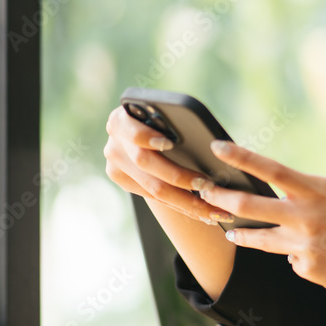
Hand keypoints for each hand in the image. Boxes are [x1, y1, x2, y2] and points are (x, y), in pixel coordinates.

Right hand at [103, 106, 233, 225]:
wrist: (138, 127)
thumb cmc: (160, 117)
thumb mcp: (160, 114)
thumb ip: (170, 122)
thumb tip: (207, 139)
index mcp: (121, 120)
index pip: (132, 131)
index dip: (149, 137)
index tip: (171, 143)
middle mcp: (115, 144)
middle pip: (146, 164)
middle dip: (180, 177)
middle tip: (209, 186)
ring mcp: (116, 166)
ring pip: (152, 189)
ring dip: (186, 201)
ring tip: (211, 209)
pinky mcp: (123, 182)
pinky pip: (154, 198)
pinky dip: (180, 205)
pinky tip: (202, 212)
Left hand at [198, 140, 325, 298]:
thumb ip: (320, 187)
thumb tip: (296, 194)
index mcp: (317, 190)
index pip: (269, 168)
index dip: (240, 156)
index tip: (216, 146)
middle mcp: (305, 217)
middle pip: (248, 206)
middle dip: (219, 197)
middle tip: (203, 191)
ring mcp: (304, 247)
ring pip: (260, 239)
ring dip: (243, 233)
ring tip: (231, 231)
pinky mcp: (309, 270)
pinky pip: (294, 259)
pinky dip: (301, 254)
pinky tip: (324, 253)